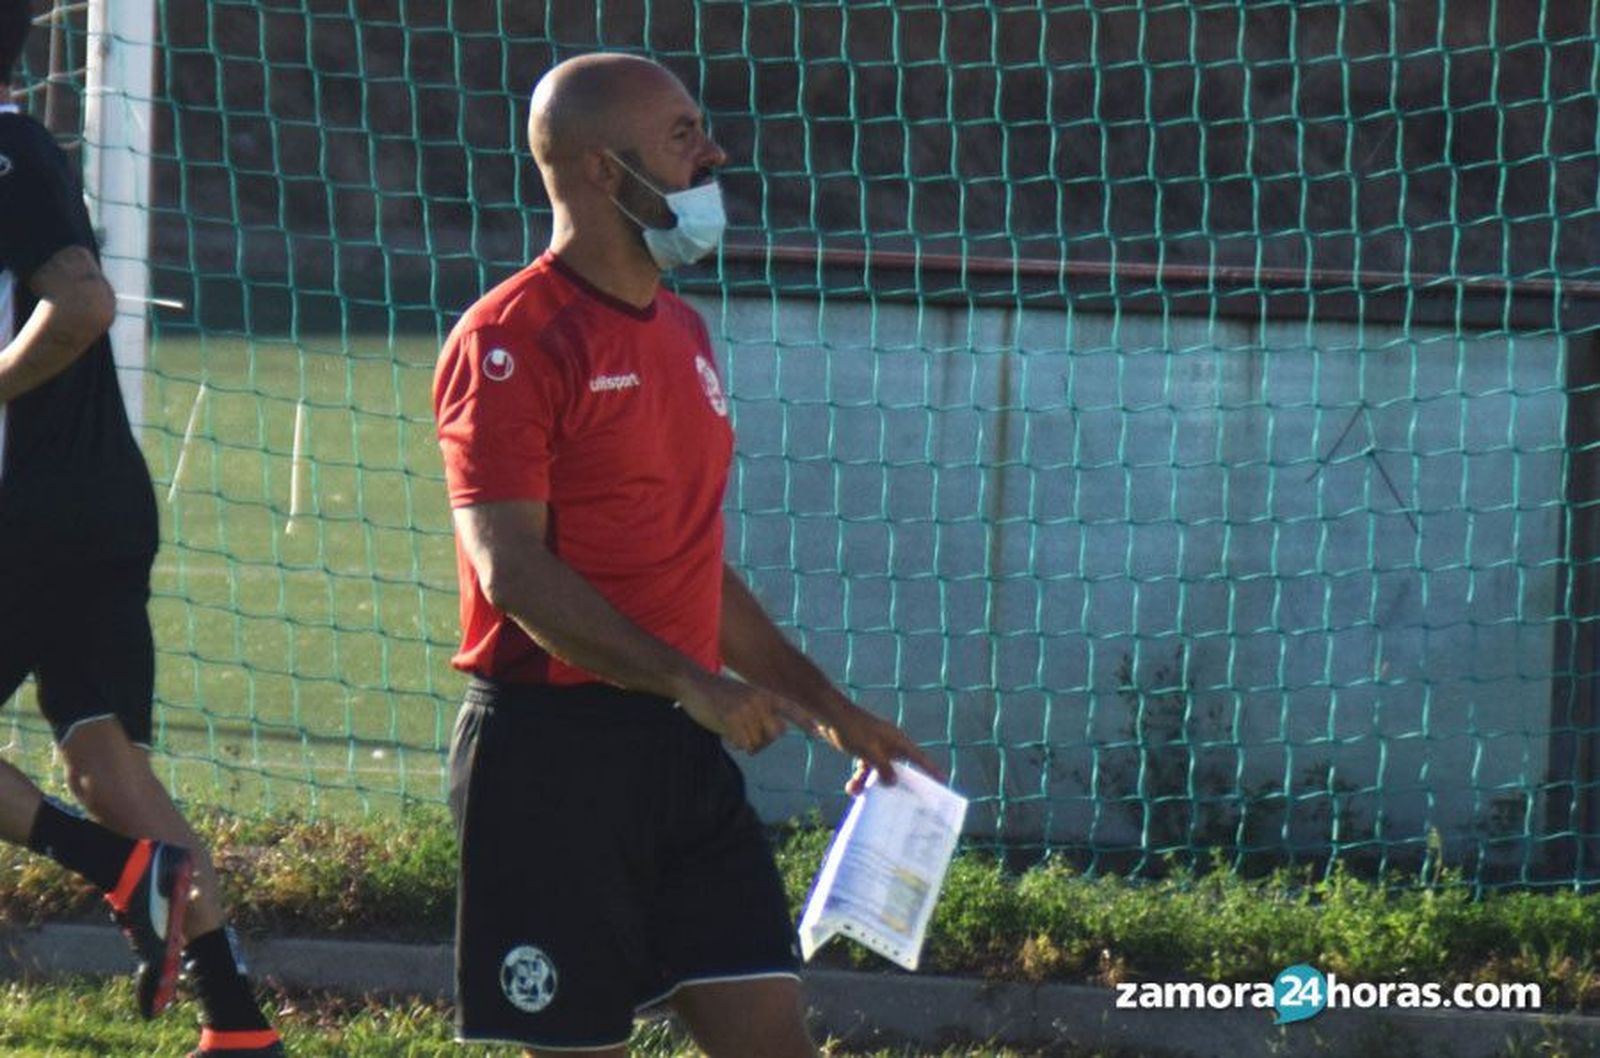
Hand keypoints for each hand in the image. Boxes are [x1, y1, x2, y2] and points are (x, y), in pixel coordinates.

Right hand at [676, 673, 815, 753]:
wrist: (694, 683)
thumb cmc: (719, 695)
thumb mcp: (745, 696)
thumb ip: (762, 711)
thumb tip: (777, 732)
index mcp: (764, 694)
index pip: (791, 709)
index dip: (806, 722)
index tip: (820, 734)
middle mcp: (759, 701)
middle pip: (775, 735)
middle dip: (763, 742)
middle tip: (747, 740)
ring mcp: (746, 710)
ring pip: (756, 743)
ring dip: (744, 743)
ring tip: (731, 730)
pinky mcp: (732, 719)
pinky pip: (742, 744)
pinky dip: (734, 743)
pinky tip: (725, 732)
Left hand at [819, 705, 943, 794]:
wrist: (826, 714)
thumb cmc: (851, 728)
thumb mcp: (869, 752)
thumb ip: (883, 768)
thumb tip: (893, 783)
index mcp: (896, 740)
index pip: (919, 757)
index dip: (931, 769)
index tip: (943, 780)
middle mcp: (888, 744)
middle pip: (899, 768)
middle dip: (896, 784)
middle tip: (901, 802)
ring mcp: (875, 746)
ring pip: (878, 772)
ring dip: (869, 783)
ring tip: (856, 791)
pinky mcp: (861, 749)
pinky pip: (865, 770)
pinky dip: (859, 779)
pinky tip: (851, 788)